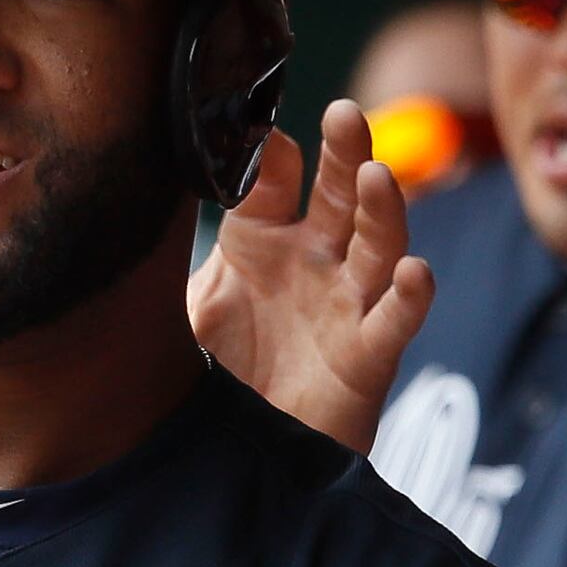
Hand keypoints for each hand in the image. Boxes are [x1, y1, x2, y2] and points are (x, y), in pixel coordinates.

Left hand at [188, 99, 433, 453]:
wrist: (238, 452)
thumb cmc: (218, 369)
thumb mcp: (188, 303)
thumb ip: (176, 252)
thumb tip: (151, 192)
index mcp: (264, 239)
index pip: (272, 182)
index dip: (269, 157)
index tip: (256, 132)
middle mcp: (313, 261)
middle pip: (339, 195)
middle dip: (346, 153)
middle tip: (343, 114)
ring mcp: (346, 303)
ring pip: (378, 245)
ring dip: (383, 210)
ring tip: (377, 176)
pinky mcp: (368, 355)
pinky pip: (396, 321)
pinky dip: (411, 297)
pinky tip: (414, 272)